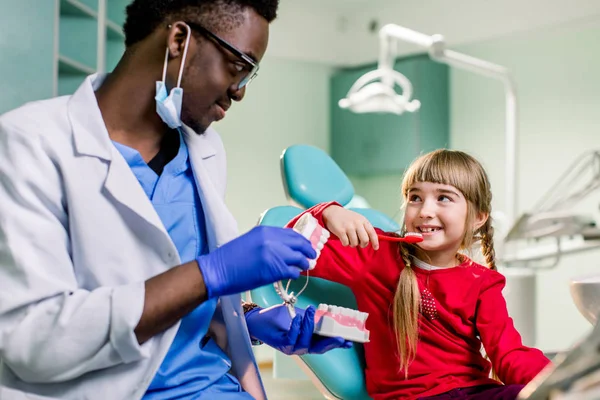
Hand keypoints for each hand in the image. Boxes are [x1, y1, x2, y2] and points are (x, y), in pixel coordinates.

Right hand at [197, 226, 315, 298]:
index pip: (291, 233)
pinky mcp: (275, 270)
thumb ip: (268, 241)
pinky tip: (293, 275)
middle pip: (299, 243)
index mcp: (265, 231)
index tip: (305, 246)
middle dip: (307, 250)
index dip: (301, 241)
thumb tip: (283, 248)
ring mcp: (275, 254)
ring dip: (303, 263)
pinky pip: (293, 271)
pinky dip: (295, 274)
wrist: (218, 271)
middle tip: (311, 256)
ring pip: (299, 258)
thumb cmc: (230, 258)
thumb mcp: (250, 241)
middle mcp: (272, 240)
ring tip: (304, 267)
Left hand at [245, 304, 352, 354]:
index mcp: (307, 341)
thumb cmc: (280, 318)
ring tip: (310, 311)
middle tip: (339, 336)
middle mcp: (301, 348)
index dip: (336, 344)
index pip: (324, 344)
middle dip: (329, 342)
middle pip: (318, 348)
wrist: (258, 318)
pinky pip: (291, 338)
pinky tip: (298, 318)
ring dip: (309, 326)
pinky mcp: (281, 344)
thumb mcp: (300, 315)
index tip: (349, 342)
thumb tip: (329, 316)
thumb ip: (313, 319)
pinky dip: (296, 328)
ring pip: (305, 342)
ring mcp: (291, 347)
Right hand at [322, 205, 378, 249]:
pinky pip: (346, 243)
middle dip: (362, 245)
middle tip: (359, 244)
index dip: (375, 242)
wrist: (333, 212)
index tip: (375, 248)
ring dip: (352, 244)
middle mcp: (357, 223)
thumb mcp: (358, 219)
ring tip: (349, 238)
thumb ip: (365, 228)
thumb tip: (372, 241)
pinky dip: (345, 243)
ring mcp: (349, 227)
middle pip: (365, 240)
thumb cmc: (347, 218)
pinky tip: (343, 238)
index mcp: (363, 220)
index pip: (372, 233)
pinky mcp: (341, 231)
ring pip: (355, 243)